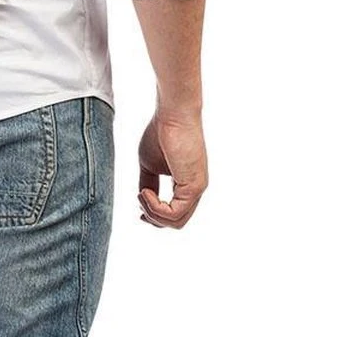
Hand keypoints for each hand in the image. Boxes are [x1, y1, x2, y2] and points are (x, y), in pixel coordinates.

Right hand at [137, 109, 207, 228]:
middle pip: (176, 222)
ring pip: (176, 222)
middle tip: (139, 207)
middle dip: (154, 219)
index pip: (175, 213)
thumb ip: (148, 183)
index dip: (155, 215)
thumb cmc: (160, 132)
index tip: (140, 208)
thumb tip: (143, 199)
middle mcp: (195, 189)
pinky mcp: (194, 186)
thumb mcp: (149, 164)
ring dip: (153, 213)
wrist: (172, 114)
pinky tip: (146, 193)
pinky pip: (173, 212)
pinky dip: (155, 207)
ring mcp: (197, 188)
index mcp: (186, 183)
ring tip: (142, 195)